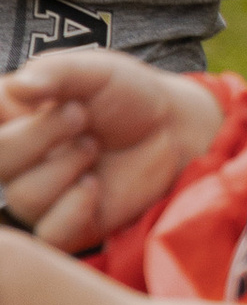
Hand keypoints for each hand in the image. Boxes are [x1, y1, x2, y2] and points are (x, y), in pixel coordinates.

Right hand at [0, 49, 225, 253]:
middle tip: (80, 117)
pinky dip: (72, 211)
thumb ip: (57, 72)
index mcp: (12, 115)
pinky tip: (94, 187)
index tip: (33, 103)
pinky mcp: (66, 225)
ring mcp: (39, 193)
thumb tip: (18, 85)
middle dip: (37, 137)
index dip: (5, 118)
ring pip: (24, 196)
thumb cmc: (127, 96)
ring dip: (65, 168)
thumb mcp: (97, 71)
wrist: (171, 130)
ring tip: (94, 147)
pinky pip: (49, 233)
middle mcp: (18, 157)